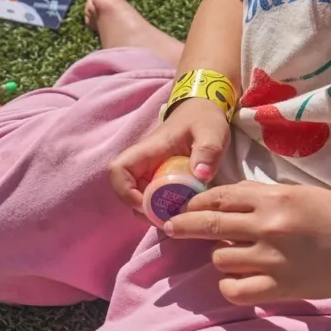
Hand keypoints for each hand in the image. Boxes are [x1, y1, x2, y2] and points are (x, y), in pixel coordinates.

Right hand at [109, 98, 229, 209]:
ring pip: (139, 198)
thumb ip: (208, 151)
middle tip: (168, 218)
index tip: (147, 204)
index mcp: (149, 150)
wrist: (204, 112)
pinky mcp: (160, 179)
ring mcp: (151, 172)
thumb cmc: (204, 119)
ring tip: (176, 217)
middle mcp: (144, 163)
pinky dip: (163, 208)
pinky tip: (182, 211)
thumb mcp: (211, 132)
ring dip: (152, 212)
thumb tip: (201, 175)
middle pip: (126, 190)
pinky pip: (153, 198)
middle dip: (142, 209)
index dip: (125, 191)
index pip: (119, 170)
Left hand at [164, 181, 330, 304]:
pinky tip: (240, 279)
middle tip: (172, 228)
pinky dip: (231, 285)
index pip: (219, 198)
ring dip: (221, 256)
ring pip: (220, 258)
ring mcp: (273, 260)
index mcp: (274, 198)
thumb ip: (261, 196)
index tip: (183, 208)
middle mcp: (269, 227)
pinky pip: (235, 290)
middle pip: (209, 226)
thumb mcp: (298, 193)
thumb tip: (223, 200)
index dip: (196, 203)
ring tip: (237, 255)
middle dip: (184, 226)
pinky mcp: (281, 288)